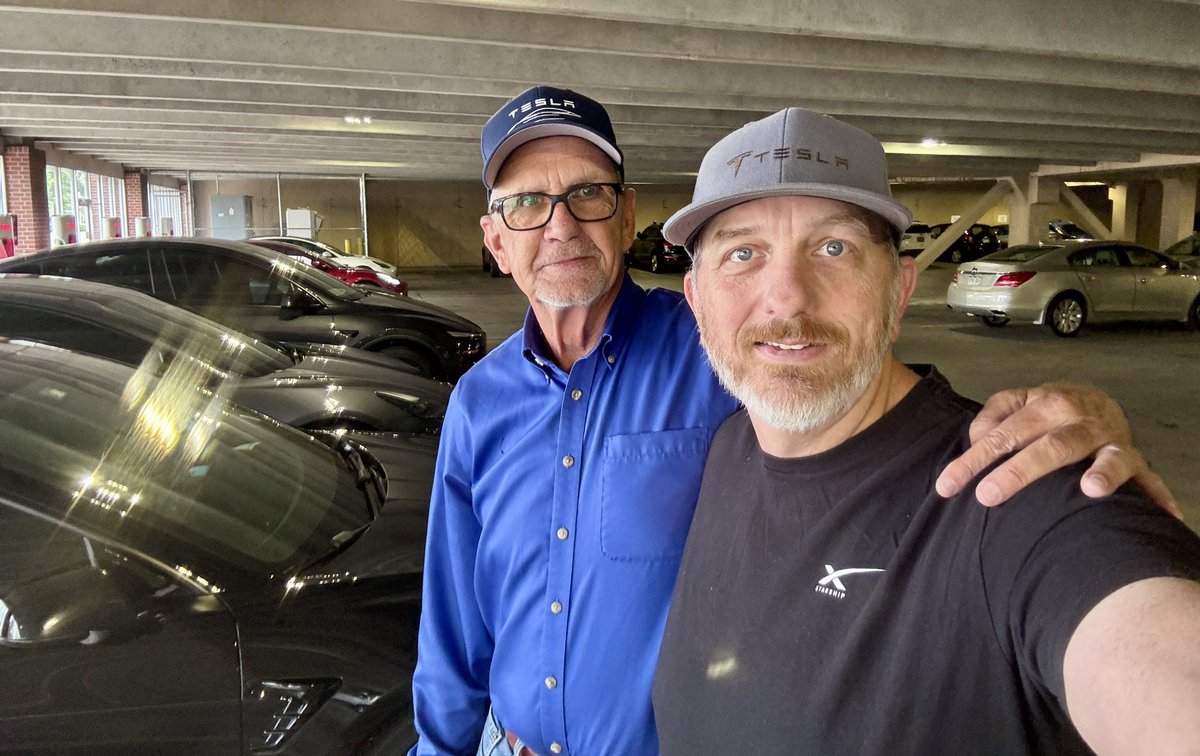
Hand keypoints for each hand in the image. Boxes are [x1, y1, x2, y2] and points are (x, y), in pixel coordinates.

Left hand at [934, 383, 1180, 517]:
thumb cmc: (1048, 410)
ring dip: (1101, 472)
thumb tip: (978, 438)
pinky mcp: (1134, 461)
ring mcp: (1109, 441)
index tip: (947, 486)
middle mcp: (1079, 420)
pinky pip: (1148, 479)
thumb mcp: (1016, 403)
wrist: (1098, 401)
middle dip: (1018, 472)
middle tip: (988, 496)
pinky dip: (1158, 495)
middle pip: (1049, 447)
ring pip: (1102, 457)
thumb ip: (992, 417)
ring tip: (1091, 490)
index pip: (1002, 435)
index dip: (972, 461)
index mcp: (1045, 404)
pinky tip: (1166, 515)